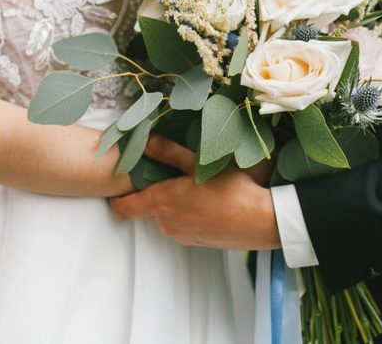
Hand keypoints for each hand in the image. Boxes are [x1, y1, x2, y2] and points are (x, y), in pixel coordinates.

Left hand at [109, 135, 281, 250]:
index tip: (126, 183)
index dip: (119, 196)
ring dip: (176, 203)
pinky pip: (183, 225)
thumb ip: (168, 152)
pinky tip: (210, 202)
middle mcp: (166, 223)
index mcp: (162, 202)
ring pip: (168, 216)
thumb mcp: (199, 163)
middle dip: (157, 192)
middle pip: (148, 207)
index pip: (124, 208)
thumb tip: (144, 140)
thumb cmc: (231, 189)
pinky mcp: (197, 242)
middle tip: (176, 174)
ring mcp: (181, 235)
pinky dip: (190, 214)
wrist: (262, 221)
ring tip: (199, 187)